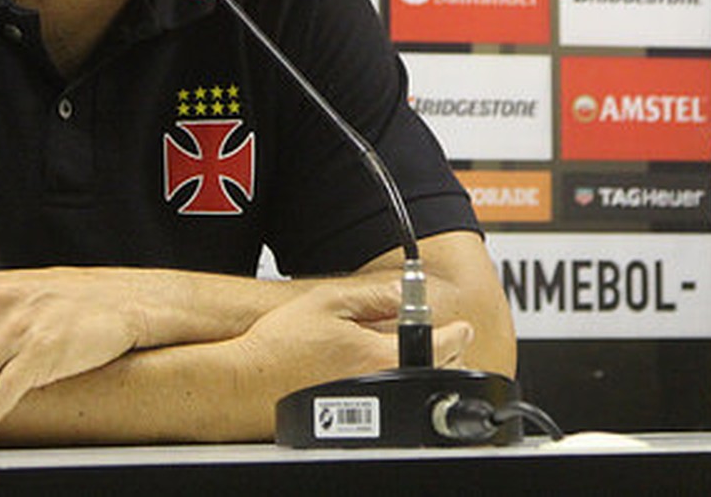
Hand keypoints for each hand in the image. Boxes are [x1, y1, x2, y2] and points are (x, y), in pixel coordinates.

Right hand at [237, 276, 475, 392]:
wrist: (246, 383)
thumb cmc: (278, 346)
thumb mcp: (327, 303)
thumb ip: (370, 296)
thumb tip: (400, 291)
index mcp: (382, 357)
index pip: (440, 345)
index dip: (457, 332)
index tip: (463, 326)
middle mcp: (383, 387)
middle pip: (436, 371)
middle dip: (445, 351)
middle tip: (442, 336)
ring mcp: (371, 407)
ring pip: (414, 387)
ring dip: (421, 368)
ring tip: (410, 351)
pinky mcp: (355, 418)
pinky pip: (390, 399)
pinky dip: (394, 383)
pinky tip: (374, 371)